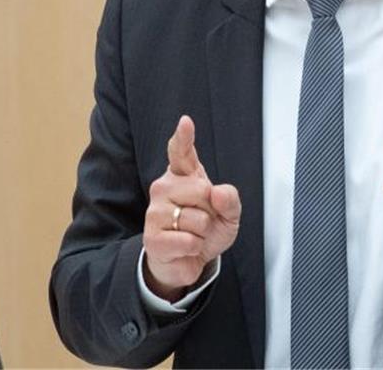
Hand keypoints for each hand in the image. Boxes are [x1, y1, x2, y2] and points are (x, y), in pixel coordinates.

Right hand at [142, 115, 240, 300]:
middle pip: (202, 190)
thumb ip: (230, 199)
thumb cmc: (207, 229)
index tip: (186, 122)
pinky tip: (185, 248)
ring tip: (192, 234)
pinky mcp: (152, 236)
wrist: (189, 261)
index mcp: (184, 175)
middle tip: (203, 219)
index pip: (181, 151)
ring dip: (203, 233)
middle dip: (211, 210)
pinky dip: (195, 248)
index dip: (184, 137)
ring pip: (197, 219)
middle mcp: (165, 187)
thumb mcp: (229, 214)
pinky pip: (188, 240)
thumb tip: (217, 192)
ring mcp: (155, 211)